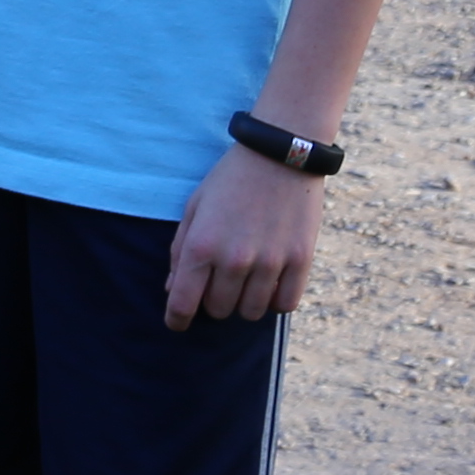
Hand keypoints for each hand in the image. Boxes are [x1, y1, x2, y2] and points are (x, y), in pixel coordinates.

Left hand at [159, 143, 325, 328]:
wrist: (280, 153)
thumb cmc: (231, 179)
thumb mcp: (195, 207)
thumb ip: (181, 250)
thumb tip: (173, 290)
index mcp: (201, 245)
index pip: (182, 305)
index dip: (176, 320)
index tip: (178, 321)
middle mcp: (234, 259)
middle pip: (219, 311)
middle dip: (214, 301)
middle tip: (220, 280)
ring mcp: (270, 262)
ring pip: (251, 312)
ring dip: (245, 301)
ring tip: (247, 278)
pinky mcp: (300, 260)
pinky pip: (285, 304)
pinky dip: (276, 299)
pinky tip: (271, 281)